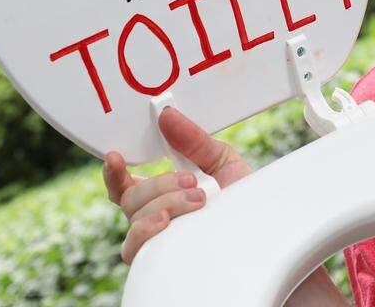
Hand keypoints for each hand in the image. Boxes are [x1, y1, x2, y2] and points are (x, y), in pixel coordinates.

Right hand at [103, 107, 252, 262]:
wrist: (261, 228)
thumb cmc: (241, 197)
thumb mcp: (220, 159)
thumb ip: (193, 140)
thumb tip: (167, 115)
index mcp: (160, 194)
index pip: (123, 186)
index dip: (113, 172)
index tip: (115, 156)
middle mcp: (153, 217)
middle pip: (129, 199)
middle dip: (159, 184)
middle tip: (192, 181)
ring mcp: (156, 240)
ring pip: (134, 219)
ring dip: (165, 202)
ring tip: (198, 199)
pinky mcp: (159, 259)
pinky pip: (134, 248)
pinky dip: (147, 229)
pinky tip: (167, 220)